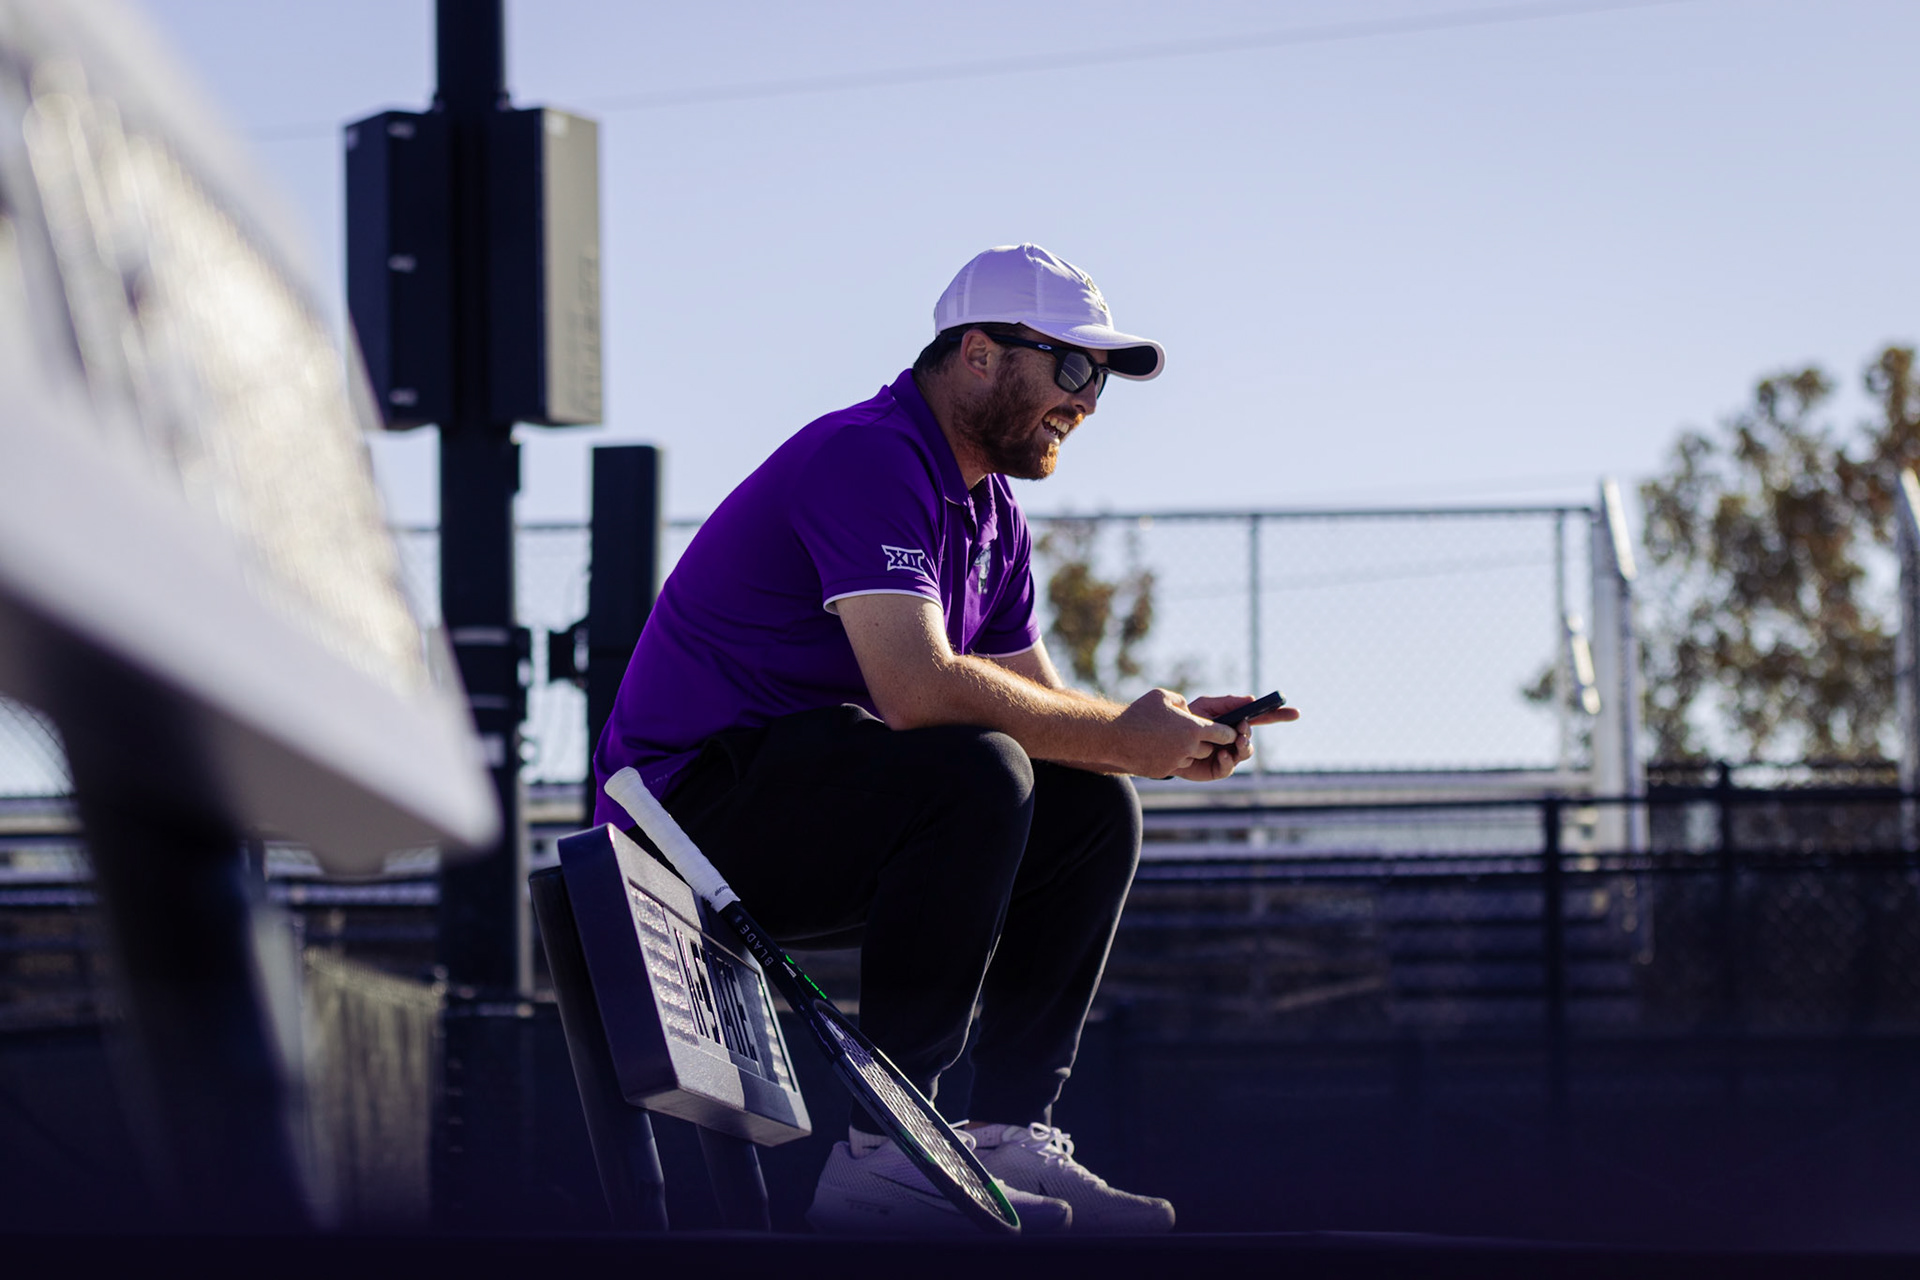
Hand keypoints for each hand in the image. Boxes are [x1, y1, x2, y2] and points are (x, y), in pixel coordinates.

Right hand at [1113, 688, 1237, 778]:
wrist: (1114, 736)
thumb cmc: (1139, 712)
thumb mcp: (1162, 696)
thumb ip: (1181, 703)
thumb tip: (1188, 711)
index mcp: (1193, 728)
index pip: (1223, 734)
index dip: (1227, 733)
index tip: (1229, 732)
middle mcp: (1188, 747)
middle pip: (1208, 749)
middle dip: (1202, 742)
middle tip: (1188, 733)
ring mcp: (1176, 761)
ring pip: (1191, 758)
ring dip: (1186, 751)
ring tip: (1168, 740)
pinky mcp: (1164, 771)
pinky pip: (1174, 765)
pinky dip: (1169, 758)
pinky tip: (1155, 748)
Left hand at [1173, 693, 1300, 780]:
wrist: (1165, 743)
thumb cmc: (1186, 721)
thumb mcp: (1206, 706)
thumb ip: (1228, 703)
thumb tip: (1250, 699)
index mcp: (1233, 722)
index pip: (1261, 717)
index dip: (1279, 715)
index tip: (1295, 713)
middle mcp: (1233, 739)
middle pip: (1252, 737)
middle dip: (1249, 732)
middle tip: (1241, 729)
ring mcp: (1228, 754)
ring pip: (1246, 753)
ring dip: (1243, 746)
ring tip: (1235, 742)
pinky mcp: (1218, 769)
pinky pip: (1230, 767)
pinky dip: (1229, 761)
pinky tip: (1222, 755)